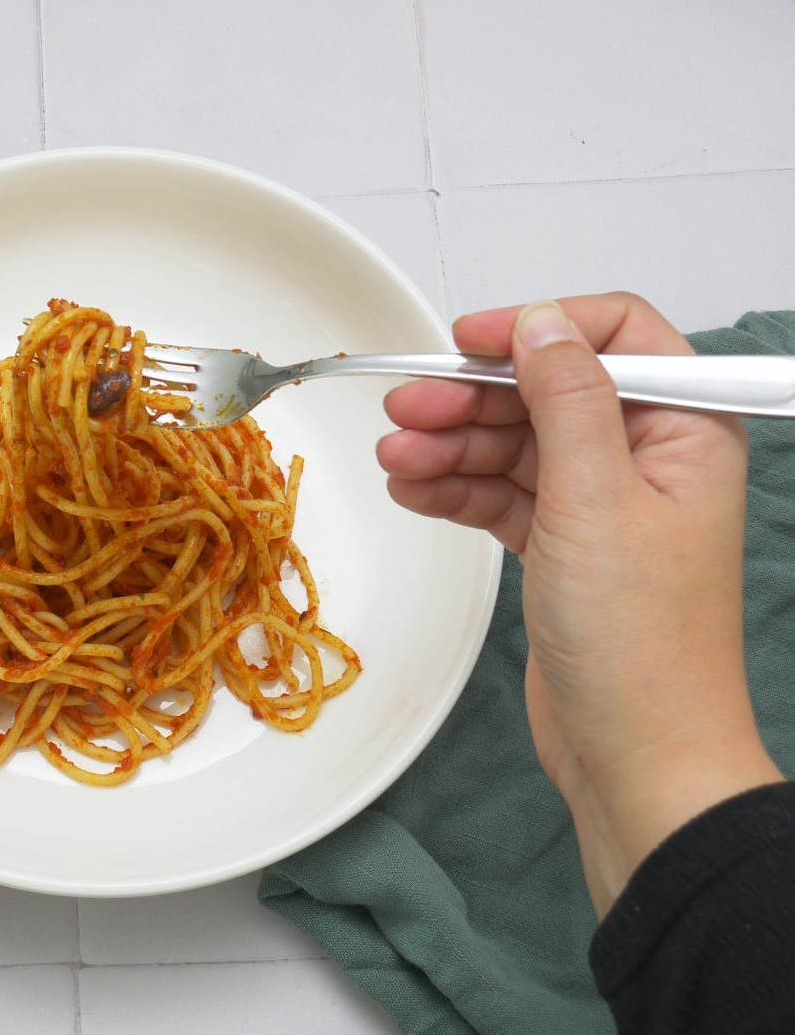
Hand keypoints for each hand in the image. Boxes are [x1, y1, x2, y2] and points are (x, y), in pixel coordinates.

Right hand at [378, 293, 779, 913]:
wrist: (636, 756)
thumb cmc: (640, 643)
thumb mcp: (597, 500)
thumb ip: (567, 400)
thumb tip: (542, 322)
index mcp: (683, 432)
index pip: (613, 338)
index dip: (536, 331)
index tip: (466, 340)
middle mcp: (647, 460)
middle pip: (546, 394)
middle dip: (471, 399)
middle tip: (404, 410)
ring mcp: (603, 507)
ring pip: (515, 446)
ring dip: (451, 447)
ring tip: (394, 460)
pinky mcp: (564, 549)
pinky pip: (502, 496)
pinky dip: (457, 491)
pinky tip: (415, 491)